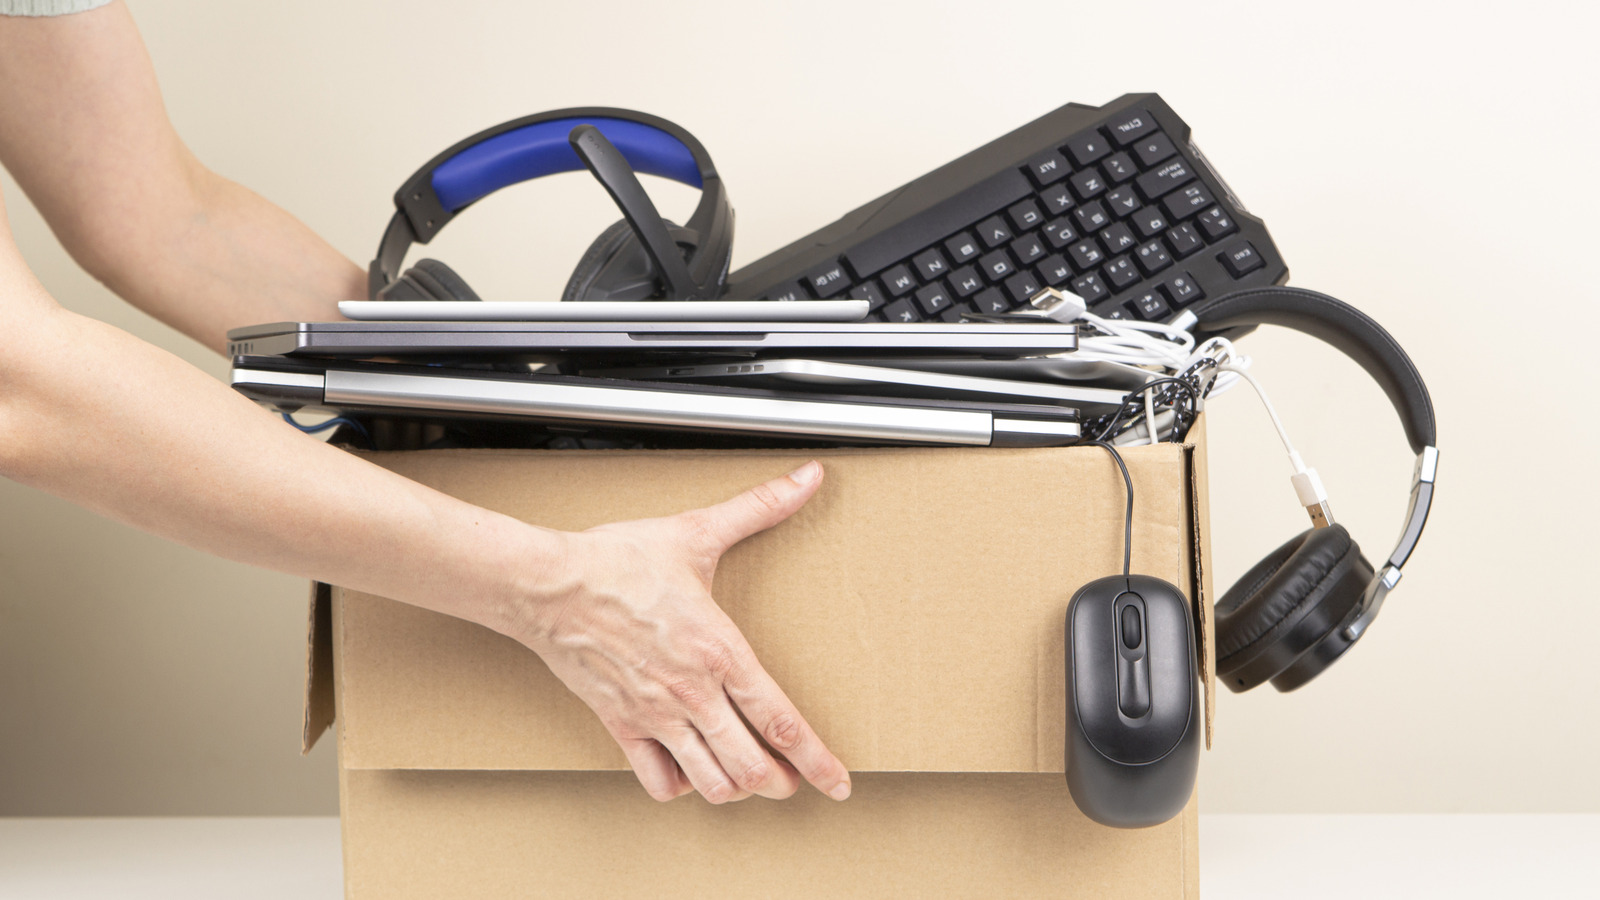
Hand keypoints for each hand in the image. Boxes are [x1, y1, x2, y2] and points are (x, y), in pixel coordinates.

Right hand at [511, 461, 850, 803]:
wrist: (548, 584)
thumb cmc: (618, 560)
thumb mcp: (696, 532)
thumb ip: (760, 508)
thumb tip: (808, 478)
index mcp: (721, 651)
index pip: (782, 722)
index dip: (818, 761)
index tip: (839, 785)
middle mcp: (693, 693)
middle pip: (752, 767)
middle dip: (781, 782)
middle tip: (794, 781)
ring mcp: (656, 715)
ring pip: (711, 783)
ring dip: (737, 789)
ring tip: (748, 781)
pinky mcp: (621, 725)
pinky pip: (658, 781)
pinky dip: (681, 786)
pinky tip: (689, 770)